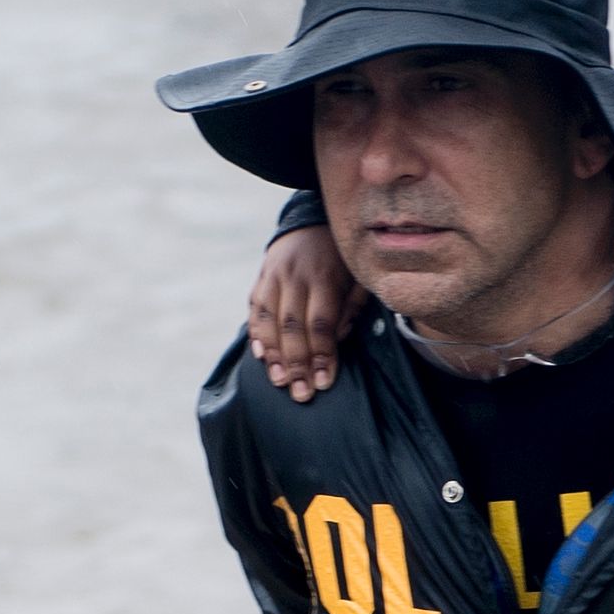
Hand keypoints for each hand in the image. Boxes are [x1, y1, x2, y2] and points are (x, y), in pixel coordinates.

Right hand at [247, 223, 362, 402]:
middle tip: (301, 393)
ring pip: (268, 320)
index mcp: (325, 275)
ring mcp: (273, 275)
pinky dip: (256, 334)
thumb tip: (338, 338)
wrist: (312, 219)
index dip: (322, 354)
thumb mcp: (359, 275)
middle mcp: (295, 275)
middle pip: (292, 326)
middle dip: (297, 363)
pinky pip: (255, 309)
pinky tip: (261, 357)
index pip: (321, 322)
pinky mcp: (260, 277)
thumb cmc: (343, 257)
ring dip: (273, 355)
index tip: (324, 381)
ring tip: (279, 381)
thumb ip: (352, 306)